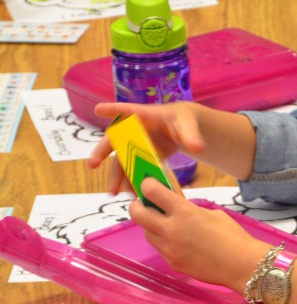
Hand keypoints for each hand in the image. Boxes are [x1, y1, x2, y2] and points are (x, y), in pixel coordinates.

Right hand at [88, 101, 205, 194]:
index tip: (98, 109)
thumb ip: (191, 136)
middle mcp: (135, 130)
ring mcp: (136, 144)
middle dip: (102, 151)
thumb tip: (197, 147)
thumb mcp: (188, 127)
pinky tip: (130, 195)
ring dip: (116, 176)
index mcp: (146, 116)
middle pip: (115, 140)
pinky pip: (132, 170)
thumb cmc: (184, 121)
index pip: (129, 111)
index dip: (113, 110)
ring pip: (122, 160)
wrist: (184, 130)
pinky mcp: (141, 157)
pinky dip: (131, 182)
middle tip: (92, 164)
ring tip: (112, 193)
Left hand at [129, 178, 258, 289]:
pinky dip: (165, 243)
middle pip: (137, 214)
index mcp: (184, 211)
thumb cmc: (233, 236)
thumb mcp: (212, 214)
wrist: (241, 266)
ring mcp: (169, 249)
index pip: (151, 191)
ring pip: (147, 233)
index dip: (148, 185)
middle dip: (137, 206)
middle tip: (145, 205)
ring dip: (152, 226)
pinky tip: (180, 243)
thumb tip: (178, 208)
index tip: (150, 186)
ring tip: (166, 226)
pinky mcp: (172, 263)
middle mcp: (171, 229)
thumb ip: (190, 210)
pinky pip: (161, 249)